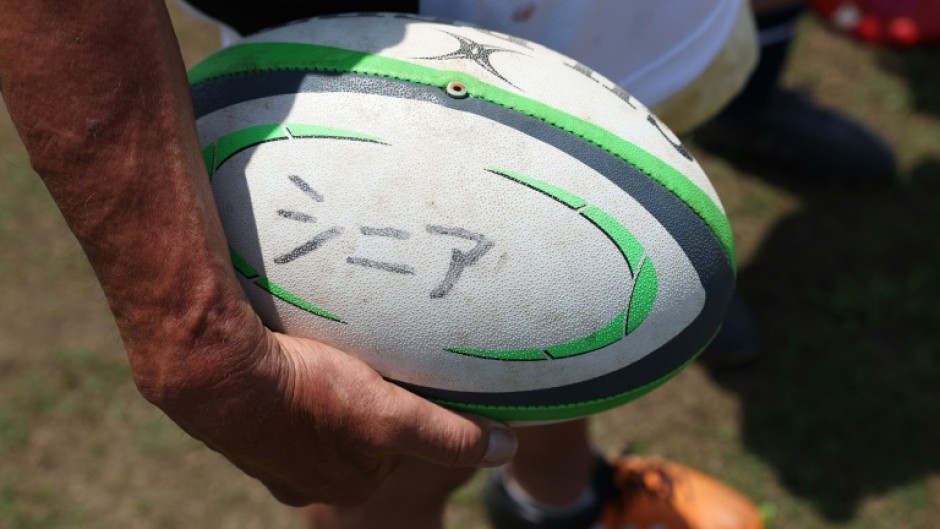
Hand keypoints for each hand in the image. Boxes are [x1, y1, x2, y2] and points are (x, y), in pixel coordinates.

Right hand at [138, 320, 516, 506]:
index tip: (404, 371)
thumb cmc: (305, 392)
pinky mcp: (237, 420)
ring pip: (315, 412)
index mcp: (345, 481)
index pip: (395, 442)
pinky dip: (288, 375)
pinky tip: (287, 347)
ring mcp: (265, 452)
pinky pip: (277, 395)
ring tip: (327, 346)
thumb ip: (448, 435)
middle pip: (355, 428)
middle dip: (365, 396)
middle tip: (364, 353)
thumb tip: (508, 450)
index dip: (405, 405)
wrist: (212, 372)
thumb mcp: (389, 416)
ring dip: (325, 384)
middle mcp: (302, 477)